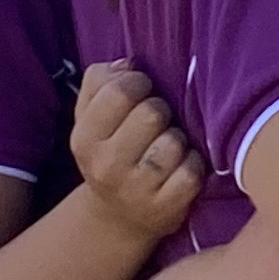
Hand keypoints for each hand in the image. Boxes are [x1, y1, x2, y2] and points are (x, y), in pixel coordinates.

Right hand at [74, 63, 204, 240]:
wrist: (118, 216)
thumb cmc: (111, 150)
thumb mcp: (92, 117)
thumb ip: (102, 80)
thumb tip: (129, 63)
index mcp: (85, 137)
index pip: (119, 91)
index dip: (139, 83)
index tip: (142, 91)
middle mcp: (106, 165)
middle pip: (152, 113)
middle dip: (161, 111)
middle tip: (157, 123)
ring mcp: (137, 189)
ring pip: (175, 141)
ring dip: (178, 139)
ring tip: (167, 148)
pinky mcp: (167, 206)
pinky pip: (193, 170)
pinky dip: (193, 164)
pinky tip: (181, 168)